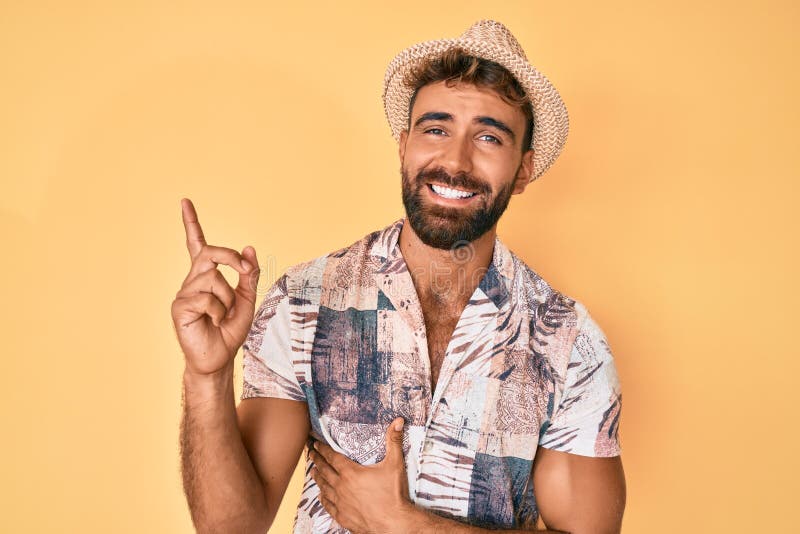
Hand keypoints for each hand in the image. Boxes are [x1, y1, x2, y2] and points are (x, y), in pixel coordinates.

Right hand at [171, 198, 259, 376]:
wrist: (218, 358)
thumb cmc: (230, 331)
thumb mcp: (247, 300)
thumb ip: (249, 275)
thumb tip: (249, 248)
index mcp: (206, 277)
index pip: (196, 244)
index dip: (191, 223)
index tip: (185, 201)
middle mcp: (192, 281)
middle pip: (209, 252)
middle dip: (229, 256)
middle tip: (243, 270)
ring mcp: (184, 293)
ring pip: (213, 279)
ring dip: (227, 298)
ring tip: (222, 316)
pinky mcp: (179, 308)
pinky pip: (206, 298)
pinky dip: (218, 311)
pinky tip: (212, 322)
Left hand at [310, 418, 414, 533]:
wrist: (393, 523)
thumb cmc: (393, 494)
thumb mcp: (395, 464)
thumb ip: (394, 441)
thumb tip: (398, 421)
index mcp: (351, 472)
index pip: (332, 457)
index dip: (323, 448)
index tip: (315, 443)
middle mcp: (341, 486)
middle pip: (324, 470)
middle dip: (316, 460)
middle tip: (310, 453)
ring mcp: (340, 503)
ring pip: (324, 487)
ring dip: (317, 478)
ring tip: (312, 471)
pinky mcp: (342, 516)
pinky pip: (328, 505)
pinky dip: (323, 498)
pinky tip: (321, 496)